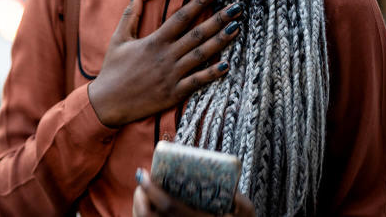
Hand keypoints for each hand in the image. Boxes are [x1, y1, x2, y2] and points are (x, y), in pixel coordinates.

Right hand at [88, 0, 242, 126]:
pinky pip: (197, 81)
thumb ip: (131, 13)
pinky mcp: (174, 93)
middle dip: (218, 19)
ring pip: (201, 55)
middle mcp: (166, 56)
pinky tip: (227, 64)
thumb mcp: (119, 38)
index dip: (199, 3)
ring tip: (237, 28)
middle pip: (197, 34)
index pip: (181, 17)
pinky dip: (212, 73)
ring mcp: (171, 75)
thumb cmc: (113, 69)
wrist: (107, 102)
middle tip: (237, 7)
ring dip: (220, 41)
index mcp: (154, 41)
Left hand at [133, 168, 254, 216]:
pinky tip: (147, 204)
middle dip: (140, 196)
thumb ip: (241, 201)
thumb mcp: (247, 212)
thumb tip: (227, 186)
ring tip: (143, 190)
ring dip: (139, 205)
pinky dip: (142, 215)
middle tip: (142, 179)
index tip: (143, 172)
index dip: (152, 190)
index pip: (170, 207)